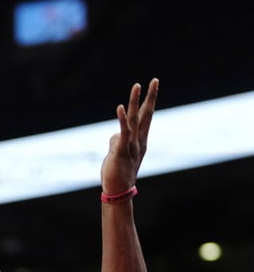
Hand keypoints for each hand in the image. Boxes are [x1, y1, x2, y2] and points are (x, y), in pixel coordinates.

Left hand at [101, 78, 158, 194]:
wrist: (118, 191)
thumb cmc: (117, 173)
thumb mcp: (117, 153)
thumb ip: (117, 141)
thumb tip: (115, 134)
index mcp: (139, 141)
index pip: (145, 118)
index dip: (148, 102)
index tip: (152, 87)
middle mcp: (138, 140)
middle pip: (145, 115)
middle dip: (150, 97)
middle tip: (155, 80)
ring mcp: (131, 145)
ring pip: (134, 119)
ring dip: (134, 102)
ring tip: (137, 85)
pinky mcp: (121, 151)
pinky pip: (122, 132)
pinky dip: (121, 119)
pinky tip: (119, 107)